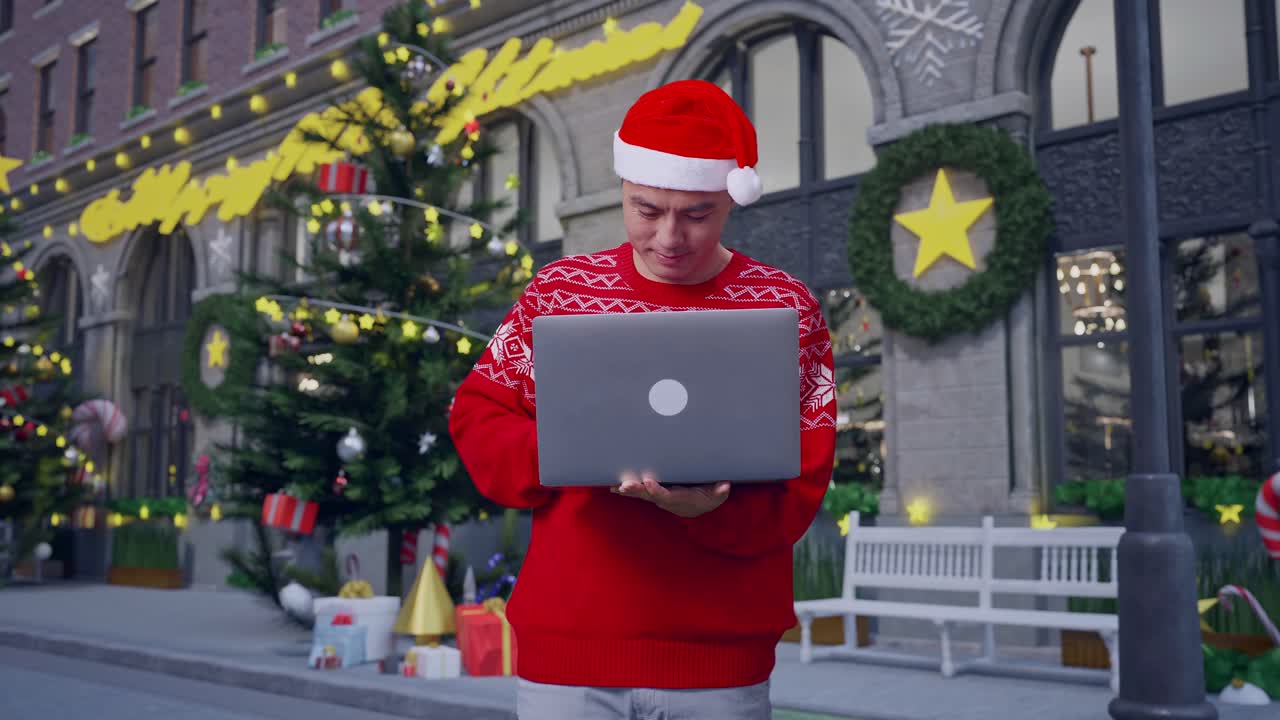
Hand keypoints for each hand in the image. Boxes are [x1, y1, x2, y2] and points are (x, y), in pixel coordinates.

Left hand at [612, 471, 730, 517]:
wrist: (701, 505)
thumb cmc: (709, 497)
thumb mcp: (718, 495)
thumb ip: (720, 492)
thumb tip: (725, 486)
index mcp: (680, 499)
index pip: (667, 496)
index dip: (657, 490)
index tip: (648, 483)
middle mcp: (667, 500)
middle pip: (649, 496)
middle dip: (637, 491)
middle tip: (624, 486)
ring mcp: (659, 498)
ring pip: (642, 494)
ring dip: (628, 491)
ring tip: (615, 487)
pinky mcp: (654, 493)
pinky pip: (639, 492)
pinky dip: (627, 490)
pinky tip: (614, 487)